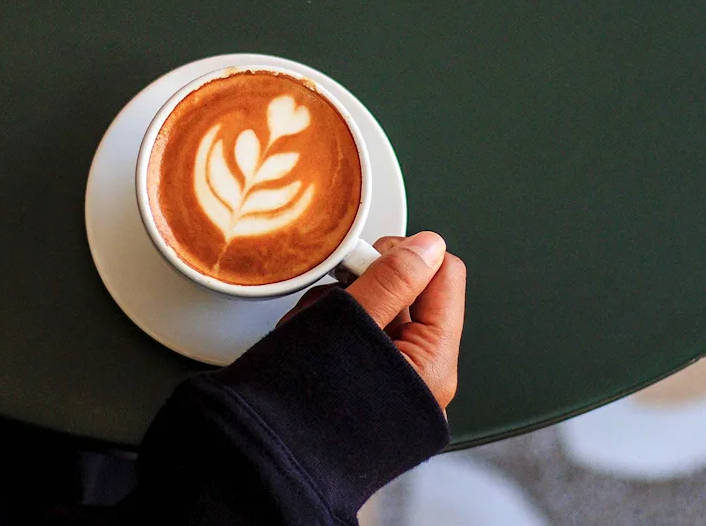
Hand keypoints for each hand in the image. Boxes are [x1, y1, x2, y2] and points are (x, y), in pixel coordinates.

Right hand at [280, 232, 464, 411]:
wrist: (261, 460)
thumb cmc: (303, 410)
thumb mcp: (352, 327)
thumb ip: (393, 281)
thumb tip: (429, 246)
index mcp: (433, 363)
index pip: (444, 275)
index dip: (405, 257)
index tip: (366, 260)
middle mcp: (419, 372)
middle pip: (407, 290)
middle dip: (362, 286)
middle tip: (331, 304)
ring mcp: (389, 376)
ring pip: (373, 306)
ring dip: (337, 307)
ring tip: (310, 331)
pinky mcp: (364, 378)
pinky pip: (354, 330)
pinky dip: (328, 326)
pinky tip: (306, 342)